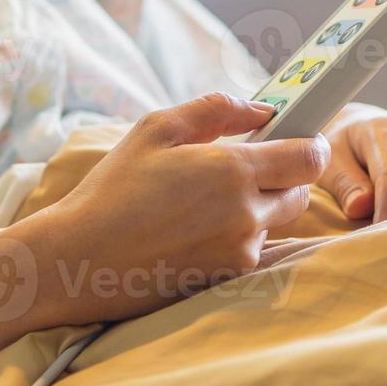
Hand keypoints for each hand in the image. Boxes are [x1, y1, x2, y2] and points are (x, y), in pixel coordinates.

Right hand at [29, 92, 329, 323]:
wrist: (76, 261)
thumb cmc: (112, 191)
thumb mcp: (156, 130)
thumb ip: (217, 109)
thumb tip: (264, 109)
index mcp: (233, 171)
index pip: (309, 157)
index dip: (308, 144)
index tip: (293, 139)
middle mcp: (246, 214)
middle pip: (301, 191)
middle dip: (285, 175)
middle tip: (245, 168)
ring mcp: (240, 250)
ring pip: (277, 221)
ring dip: (259, 208)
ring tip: (206, 202)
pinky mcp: (228, 276)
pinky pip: (252, 248)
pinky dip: (237, 235)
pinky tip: (195, 230)